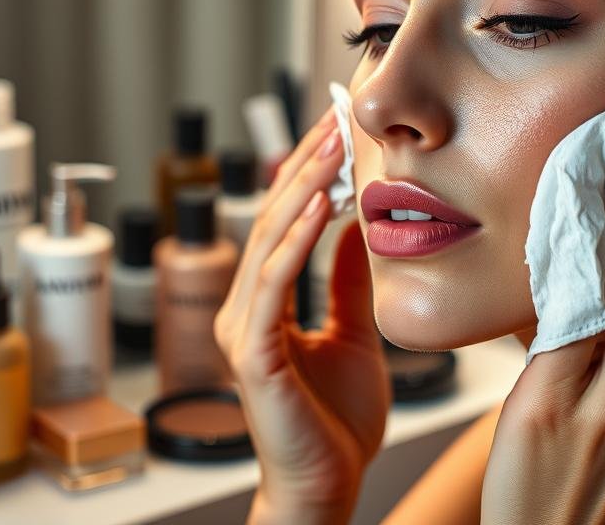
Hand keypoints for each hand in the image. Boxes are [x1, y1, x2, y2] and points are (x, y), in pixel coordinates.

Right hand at [214, 110, 390, 524]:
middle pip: (272, 222)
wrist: (329, 487)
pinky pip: (273, 287)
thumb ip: (348, 283)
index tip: (335, 130)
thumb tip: (361, 228)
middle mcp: (245, 311)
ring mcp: (243, 332)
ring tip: (331, 148)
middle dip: (305, 167)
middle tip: (335, 119)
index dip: (308, 175)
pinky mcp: (254, 356)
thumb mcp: (354, 334)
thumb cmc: (335, 422)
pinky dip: (296, 242)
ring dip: (302, 190)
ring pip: (269, 243)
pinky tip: (323, 207)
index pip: (284, 224)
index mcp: (264, 306)